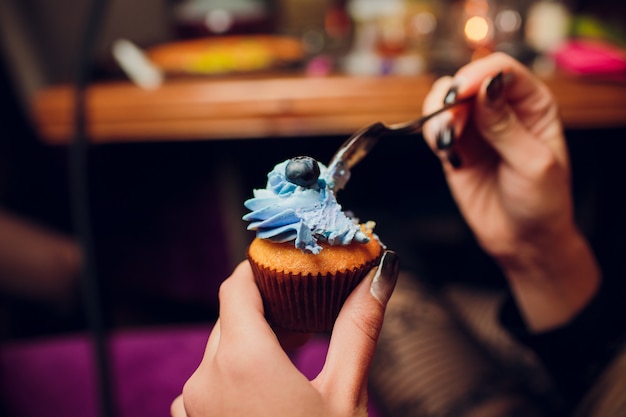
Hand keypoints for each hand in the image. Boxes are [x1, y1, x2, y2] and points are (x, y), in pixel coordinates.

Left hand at [171, 251, 398, 416]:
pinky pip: (210, 380)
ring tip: (297, 350)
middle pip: (231, 317)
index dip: (262, 268)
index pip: (237, 286)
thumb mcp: (344, 393)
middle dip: (268, 307)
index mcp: (241, 361)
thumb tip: (382, 274)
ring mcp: (192, 406)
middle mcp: (204, 378)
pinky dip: (236, 371)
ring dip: (253, 342)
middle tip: (308, 310)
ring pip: (221, 349)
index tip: (287, 265)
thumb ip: (358, 327)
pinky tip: (271, 387)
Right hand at [422, 53, 599, 331]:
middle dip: (453, 95)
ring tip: (446, 138)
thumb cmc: (542, 202)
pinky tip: (444, 147)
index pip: (503, 71)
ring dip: (438, 113)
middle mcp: (502, 110)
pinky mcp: (455, 148)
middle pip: (468, 80)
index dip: (480, 75)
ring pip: (445, 100)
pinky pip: (435, 128)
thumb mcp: (532, 163)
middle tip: (450, 118)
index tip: (461, 92)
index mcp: (533, 105)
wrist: (523, 240)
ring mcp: (476, 129)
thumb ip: (505, 125)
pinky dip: (431, 132)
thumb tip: (485, 87)